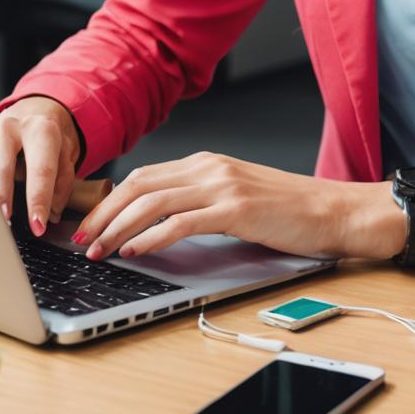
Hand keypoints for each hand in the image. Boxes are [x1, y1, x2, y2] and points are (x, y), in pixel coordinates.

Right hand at [0, 96, 81, 234]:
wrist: (35, 108)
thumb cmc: (50, 135)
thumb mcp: (67, 153)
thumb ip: (63, 182)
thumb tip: (51, 213)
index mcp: (41, 129)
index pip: (41, 170)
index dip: (39, 202)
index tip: (37, 226)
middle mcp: (11, 126)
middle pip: (3, 170)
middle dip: (4, 201)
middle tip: (7, 225)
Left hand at [78, 154, 405, 263]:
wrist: (333, 211)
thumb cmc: (288, 210)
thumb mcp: (236, 196)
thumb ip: (199, 201)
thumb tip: (154, 226)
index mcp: (207, 162)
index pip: (144, 176)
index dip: (110, 200)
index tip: (89, 224)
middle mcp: (210, 167)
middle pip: (139, 185)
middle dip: (103, 214)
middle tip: (81, 240)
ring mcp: (223, 185)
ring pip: (153, 201)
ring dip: (118, 228)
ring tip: (100, 250)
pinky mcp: (236, 209)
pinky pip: (181, 221)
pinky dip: (151, 236)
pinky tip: (136, 250)